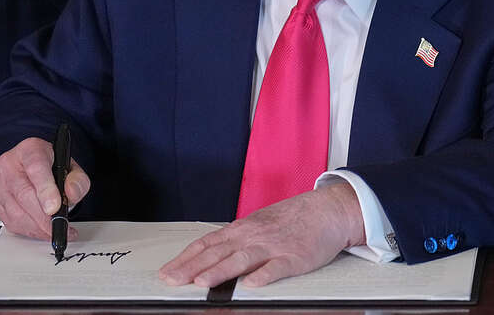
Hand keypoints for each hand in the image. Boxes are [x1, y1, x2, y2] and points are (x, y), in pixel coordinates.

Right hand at [0, 137, 90, 239]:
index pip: (36, 167)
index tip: (55, 207)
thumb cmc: (51, 166)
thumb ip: (77, 179)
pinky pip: (12, 222)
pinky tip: (43, 230)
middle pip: (24, 194)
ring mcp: (0, 184)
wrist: (33, 167)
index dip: (45, 189)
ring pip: (16, 212)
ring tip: (56, 231)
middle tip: (60, 226)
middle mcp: (9, 165)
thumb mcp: (71, 167)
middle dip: (43, 216)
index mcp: (30, 150)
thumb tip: (71, 193)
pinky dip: (30, 231)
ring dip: (38, 227)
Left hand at [159, 182, 365, 286]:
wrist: (326, 210)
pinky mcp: (295, 257)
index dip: (186, 259)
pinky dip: (264, 275)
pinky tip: (252, 284)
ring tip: (202, 283)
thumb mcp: (258, 225)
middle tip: (172, 280)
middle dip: (192, 267)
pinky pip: (277, 267)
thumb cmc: (291, 220)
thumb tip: (209, 257)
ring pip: (242, 258)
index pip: (207, 244)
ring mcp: (273, 246)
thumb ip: (236, 241)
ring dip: (220, 271)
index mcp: (242, 229)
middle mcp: (253, 236)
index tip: (167, 272)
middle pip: (218, 252)